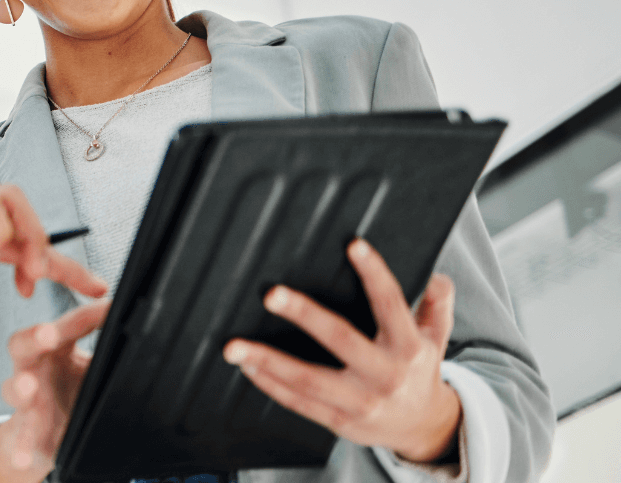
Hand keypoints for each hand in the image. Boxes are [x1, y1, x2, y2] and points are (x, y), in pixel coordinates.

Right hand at [0, 301, 109, 482]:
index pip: (69, 324)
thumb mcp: (93, 365)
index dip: (87, 315)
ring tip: (29, 387)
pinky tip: (24, 457)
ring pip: (15, 389)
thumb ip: (112, 347)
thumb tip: (145, 326)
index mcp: (55, 348)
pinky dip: (22, 448)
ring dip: (21, 387)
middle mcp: (34, 368)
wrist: (49, 432)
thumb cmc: (71, 389)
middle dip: (35, 337)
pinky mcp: (27, 431)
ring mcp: (27, 400)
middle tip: (48, 334)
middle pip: (23, 343)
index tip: (109, 307)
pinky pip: (22, 438)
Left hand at [223, 239, 460, 462]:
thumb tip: (438, 278)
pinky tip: (247, 367)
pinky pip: (299, 402)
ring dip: (267, 360)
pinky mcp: (339, 421)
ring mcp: (360, 401)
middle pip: (341, 339)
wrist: (423, 428)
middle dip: (304, 315)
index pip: (391, 304)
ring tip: (234, 345)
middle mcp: (384, 374)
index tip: (354, 246)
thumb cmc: (419, 372)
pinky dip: (270, 384)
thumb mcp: (436, 339)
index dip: (374, 274)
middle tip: (271, 294)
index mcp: (408, 348)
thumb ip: (437, 307)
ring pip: (308, 379)